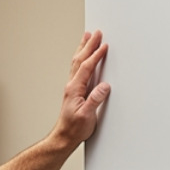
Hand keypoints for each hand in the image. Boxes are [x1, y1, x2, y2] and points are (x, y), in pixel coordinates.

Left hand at [53, 30, 111, 146]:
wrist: (65, 137)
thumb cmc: (75, 128)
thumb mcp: (87, 115)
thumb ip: (95, 100)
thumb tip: (104, 86)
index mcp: (75, 88)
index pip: (87, 67)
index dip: (95, 55)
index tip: (103, 45)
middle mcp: (72, 85)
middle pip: (80, 60)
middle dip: (88, 45)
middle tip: (95, 33)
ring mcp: (73, 87)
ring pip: (77, 62)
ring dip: (83, 48)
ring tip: (87, 37)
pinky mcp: (75, 91)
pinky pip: (78, 69)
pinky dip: (82, 59)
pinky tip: (84, 57)